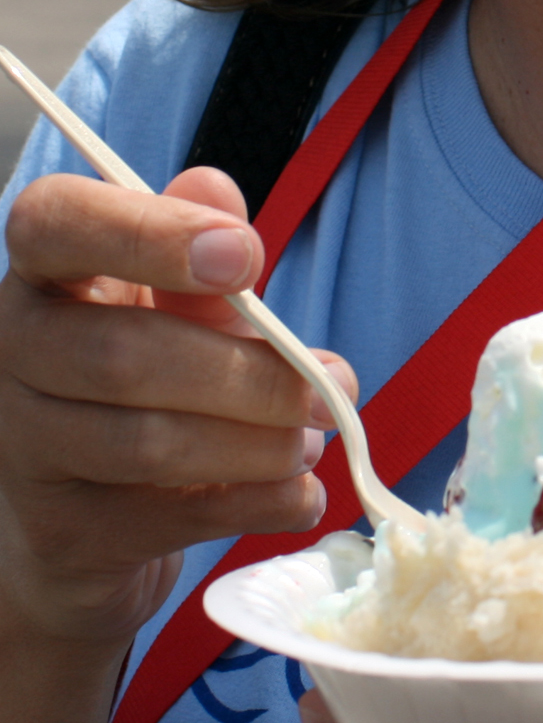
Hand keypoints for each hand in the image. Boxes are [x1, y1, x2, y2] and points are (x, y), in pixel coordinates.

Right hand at [0, 165, 355, 656]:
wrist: (91, 507)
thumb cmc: (149, 363)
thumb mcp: (179, 294)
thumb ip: (202, 240)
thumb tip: (216, 190)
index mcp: (46, 269)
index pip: (56, 222)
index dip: (150, 233)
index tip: (247, 257)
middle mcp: (16, 350)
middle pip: (123, 354)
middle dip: (246, 373)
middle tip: (331, 385)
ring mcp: (27, 448)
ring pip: (148, 444)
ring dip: (256, 444)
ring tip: (315, 437)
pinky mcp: (63, 532)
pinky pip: (168, 520)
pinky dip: (253, 504)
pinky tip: (301, 492)